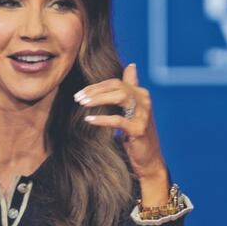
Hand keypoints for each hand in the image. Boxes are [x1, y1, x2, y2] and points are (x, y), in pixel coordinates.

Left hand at [75, 63, 169, 201]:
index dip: (97, 85)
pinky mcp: (139, 130)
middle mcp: (145, 101)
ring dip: (99, 99)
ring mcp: (144, 115)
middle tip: (78, 98)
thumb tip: (131, 66)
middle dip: (95, 90)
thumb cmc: (137, 133)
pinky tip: (89, 120)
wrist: (149, 159)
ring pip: (120, 97)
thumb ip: (131, 87)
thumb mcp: (134, 108)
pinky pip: (118, 120)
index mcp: (141, 94)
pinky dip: (102, 119)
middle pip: (118, 86)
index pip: (116, 82)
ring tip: (83, 104)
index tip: (81, 92)